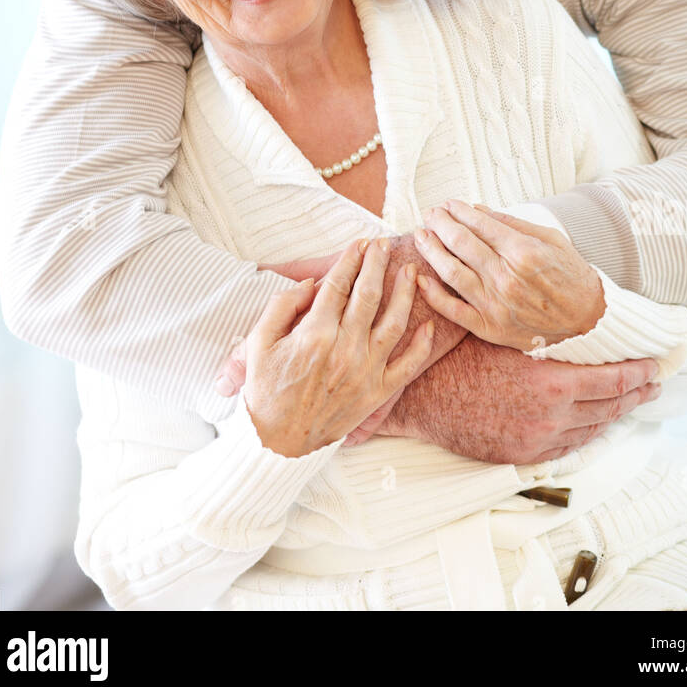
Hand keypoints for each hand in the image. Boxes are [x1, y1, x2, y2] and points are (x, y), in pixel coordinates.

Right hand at [243, 238, 433, 456]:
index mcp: (315, 334)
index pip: (338, 285)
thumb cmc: (266, 392)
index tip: (359, 243)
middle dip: (377, 265)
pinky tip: (429, 326)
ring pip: (394, 323)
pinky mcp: (378, 393)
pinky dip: (421, 346)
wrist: (278, 443)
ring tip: (411, 272)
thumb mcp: (258, 344)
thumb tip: (309, 284)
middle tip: (384, 245)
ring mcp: (365, 371)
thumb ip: (280, 307)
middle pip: (368, 295)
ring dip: (405, 294)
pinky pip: (407, 366)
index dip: (350, 260)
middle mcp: (345, 349)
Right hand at [381, 338, 662, 462]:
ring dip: (614, 414)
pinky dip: (587, 431)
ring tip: (631, 402)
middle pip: (609, 407)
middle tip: (655, 384)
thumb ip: (546, 337)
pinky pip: (567, 446)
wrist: (425, 395)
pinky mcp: (523, 455)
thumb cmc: (463, 356)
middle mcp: (552, 416)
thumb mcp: (510, 336)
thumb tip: (578, 321)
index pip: (612, 380)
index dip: (639, 373)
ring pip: (591, 429)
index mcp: (552, 382)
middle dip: (636, 394)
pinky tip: (594, 421)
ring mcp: (538, 439)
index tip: (656, 366)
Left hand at [413, 199, 605, 351]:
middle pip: (461, 244)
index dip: (458, 211)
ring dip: (431, 250)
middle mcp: (506, 278)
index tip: (447, 204)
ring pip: (451, 273)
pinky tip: (420, 278)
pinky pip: (454, 311)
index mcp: (523, 252)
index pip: (479, 224)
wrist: (587, 320)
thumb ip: (511, 223)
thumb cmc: (570, 274)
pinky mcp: (490, 328)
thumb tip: (476, 209)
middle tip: (430, 214)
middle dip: (440, 224)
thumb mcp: (549, 238)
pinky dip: (433, 294)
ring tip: (421, 236)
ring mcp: (496, 304)